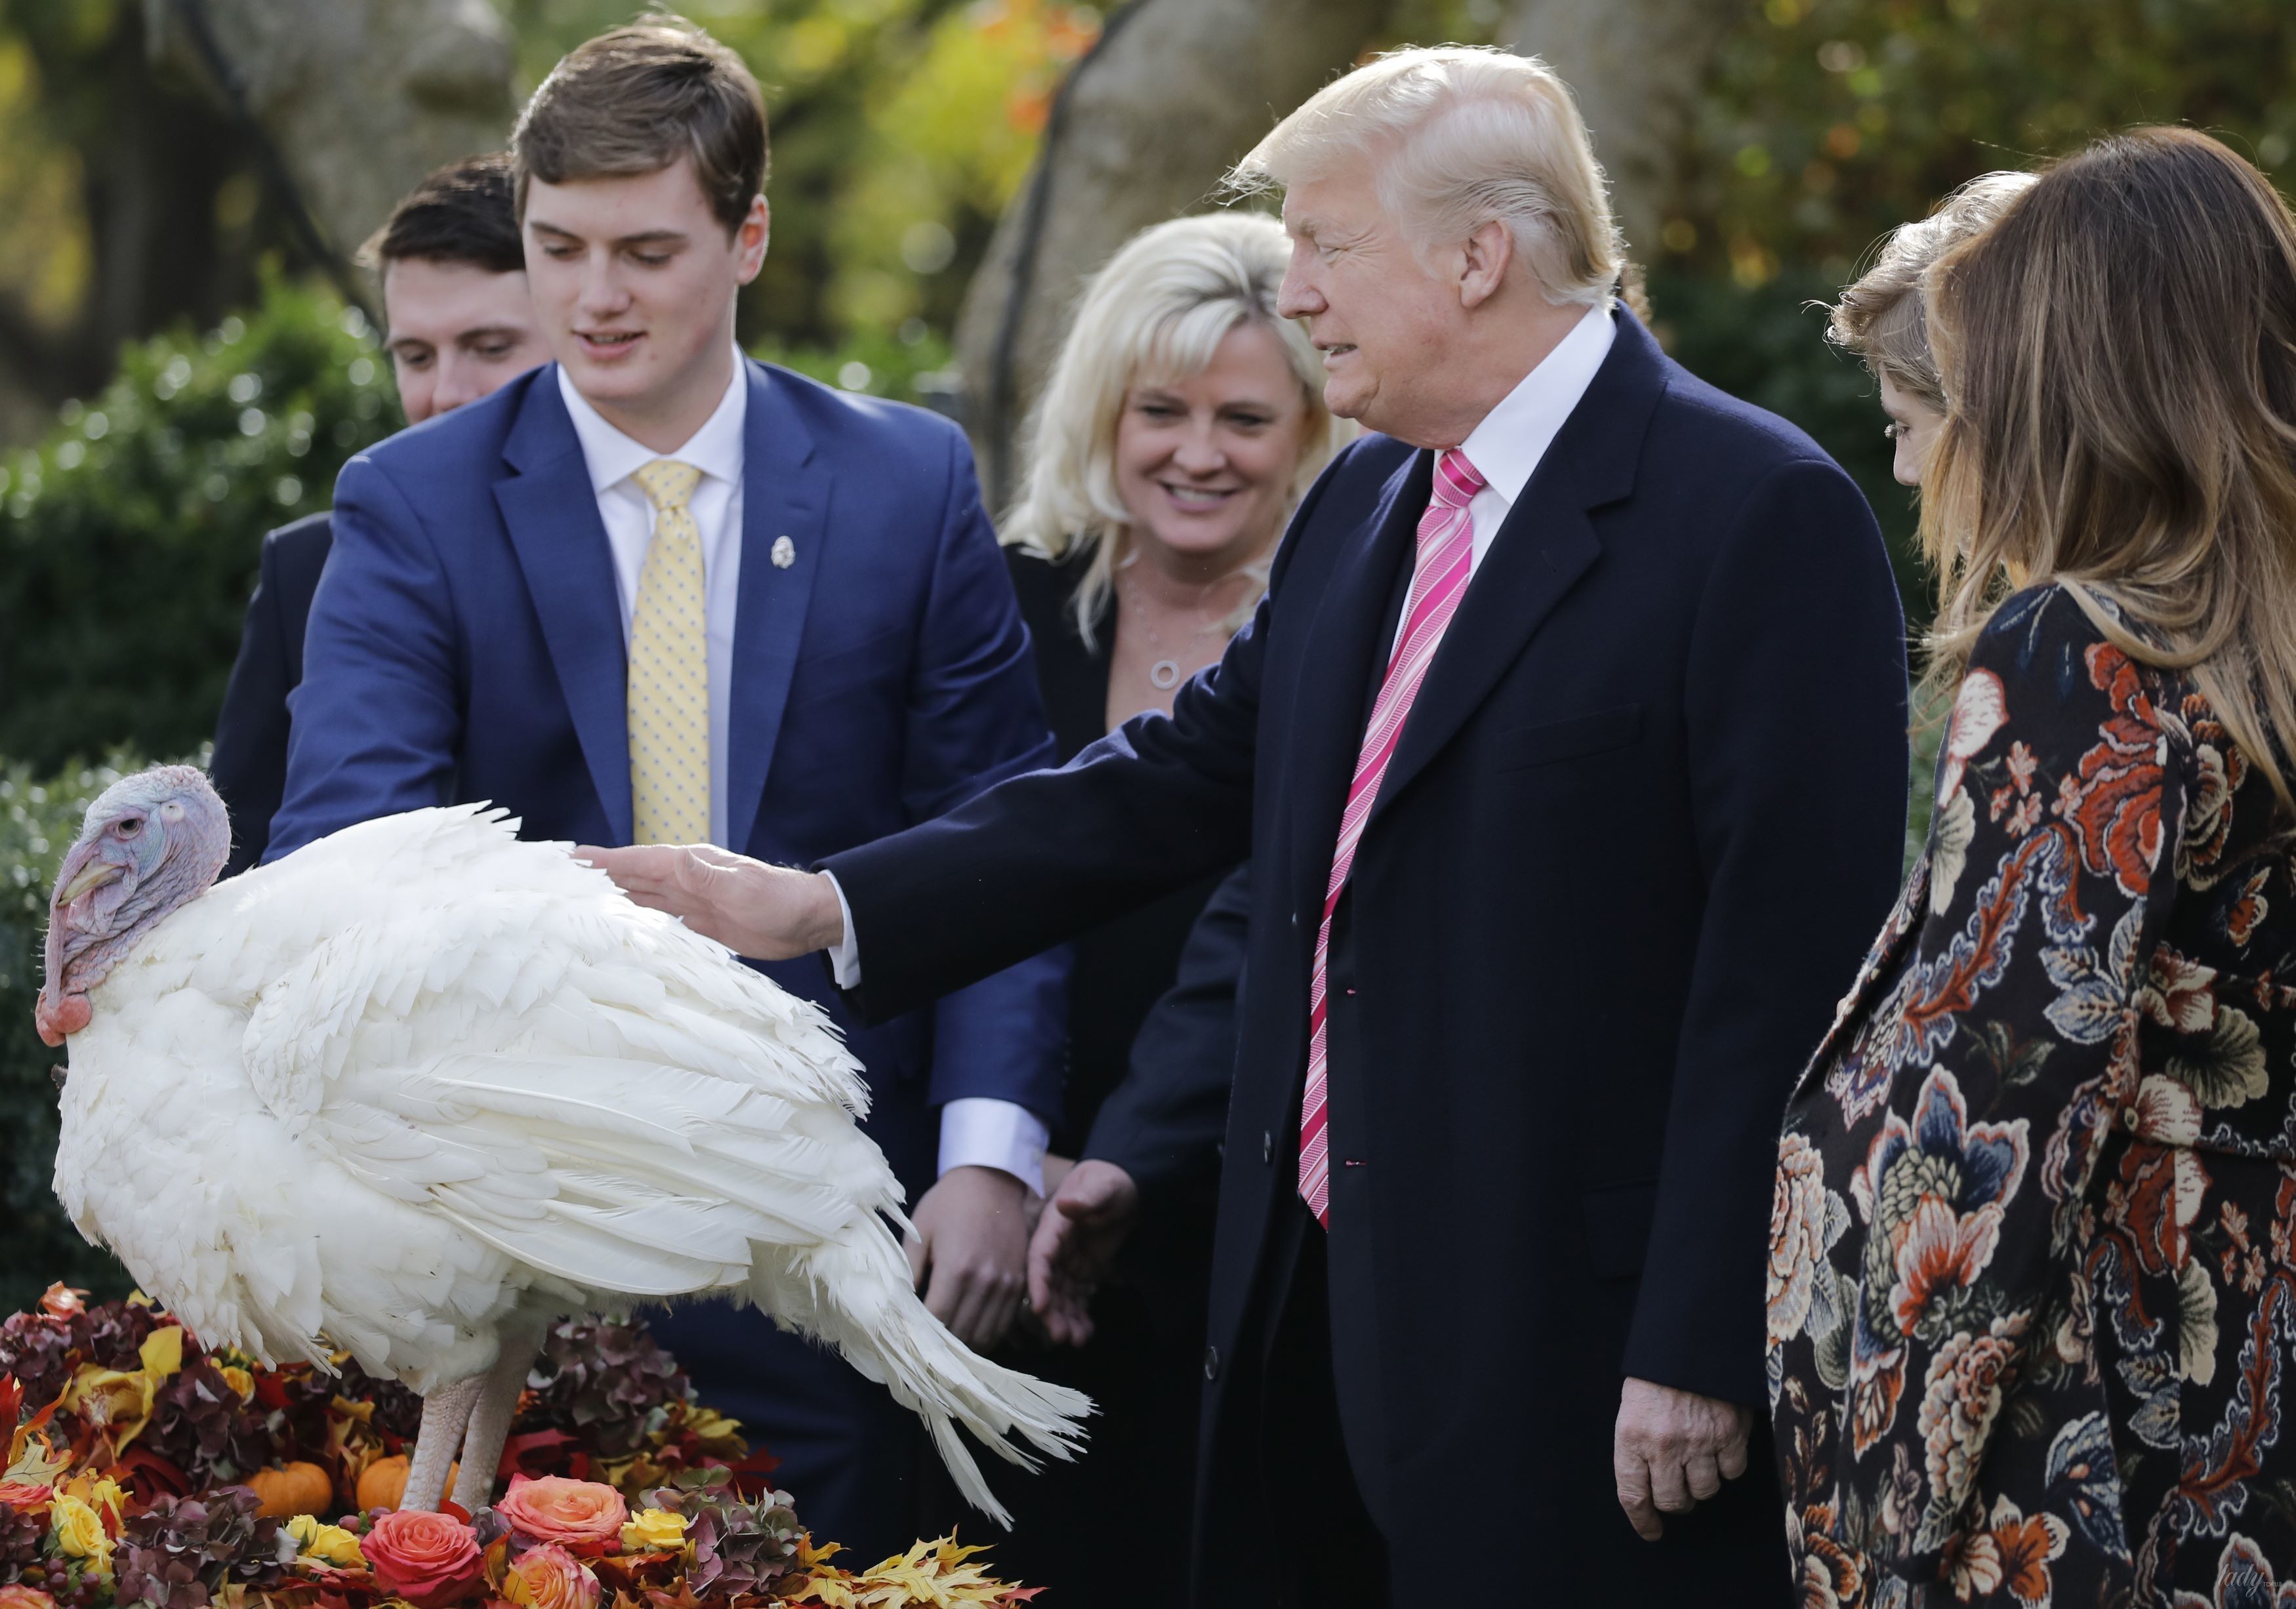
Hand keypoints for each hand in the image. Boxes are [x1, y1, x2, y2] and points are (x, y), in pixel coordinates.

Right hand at [576, 843, 843, 960]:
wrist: (808, 921)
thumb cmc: (779, 899)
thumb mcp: (742, 887)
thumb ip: (706, 876)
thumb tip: (672, 859)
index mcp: (689, 865)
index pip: (636, 861)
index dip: (601, 860)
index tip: (567, 858)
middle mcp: (683, 880)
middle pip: (629, 879)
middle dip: (594, 879)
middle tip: (555, 881)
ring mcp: (689, 902)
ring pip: (639, 899)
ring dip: (608, 901)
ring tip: (572, 905)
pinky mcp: (697, 925)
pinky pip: (657, 922)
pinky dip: (634, 923)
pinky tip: (615, 929)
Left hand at [905, 1166, 1031, 1351]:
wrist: (992, 1178)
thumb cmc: (949, 1202)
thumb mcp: (920, 1232)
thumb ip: (909, 1272)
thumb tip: (899, 1307)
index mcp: (957, 1269)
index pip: (938, 1322)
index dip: (921, 1335)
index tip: (909, 1337)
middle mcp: (986, 1282)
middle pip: (963, 1335)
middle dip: (941, 1345)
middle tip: (925, 1344)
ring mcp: (1007, 1283)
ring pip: (986, 1335)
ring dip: (965, 1344)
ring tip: (946, 1342)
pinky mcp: (1021, 1281)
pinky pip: (1005, 1323)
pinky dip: (987, 1333)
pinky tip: (971, 1329)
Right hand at [1025, 1159, 1139, 1345]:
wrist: (1133, 1186)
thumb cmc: (1115, 1181)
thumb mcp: (1104, 1185)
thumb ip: (1087, 1196)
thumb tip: (1064, 1204)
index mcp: (1055, 1225)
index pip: (1040, 1256)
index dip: (1037, 1282)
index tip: (1039, 1307)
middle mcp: (1057, 1247)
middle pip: (1048, 1283)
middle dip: (1052, 1311)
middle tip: (1061, 1336)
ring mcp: (1070, 1260)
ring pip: (1061, 1295)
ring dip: (1066, 1318)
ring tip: (1078, 1340)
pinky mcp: (1084, 1270)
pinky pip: (1078, 1296)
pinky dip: (1081, 1314)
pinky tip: (1087, 1333)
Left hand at [1613, 1377, 1751, 1541]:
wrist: (1691, 1340)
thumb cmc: (1657, 1375)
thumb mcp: (1632, 1408)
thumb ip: (1638, 1448)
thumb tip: (1648, 1491)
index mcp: (1631, 1435)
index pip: (1632, 1495)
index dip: (1642, 1520)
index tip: (1650, 1531)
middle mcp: (1664, 1444)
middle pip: (1672, 1501)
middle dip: (1675, 1501)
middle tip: (1678, 1488)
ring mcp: (1699, 1441)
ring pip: (1704, 1491)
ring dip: (1702, 1483)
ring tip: (1699, 1461)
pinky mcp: (1730, 1434)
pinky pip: (1732, 1472)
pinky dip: (1728, 1465)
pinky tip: (1721, 1446)